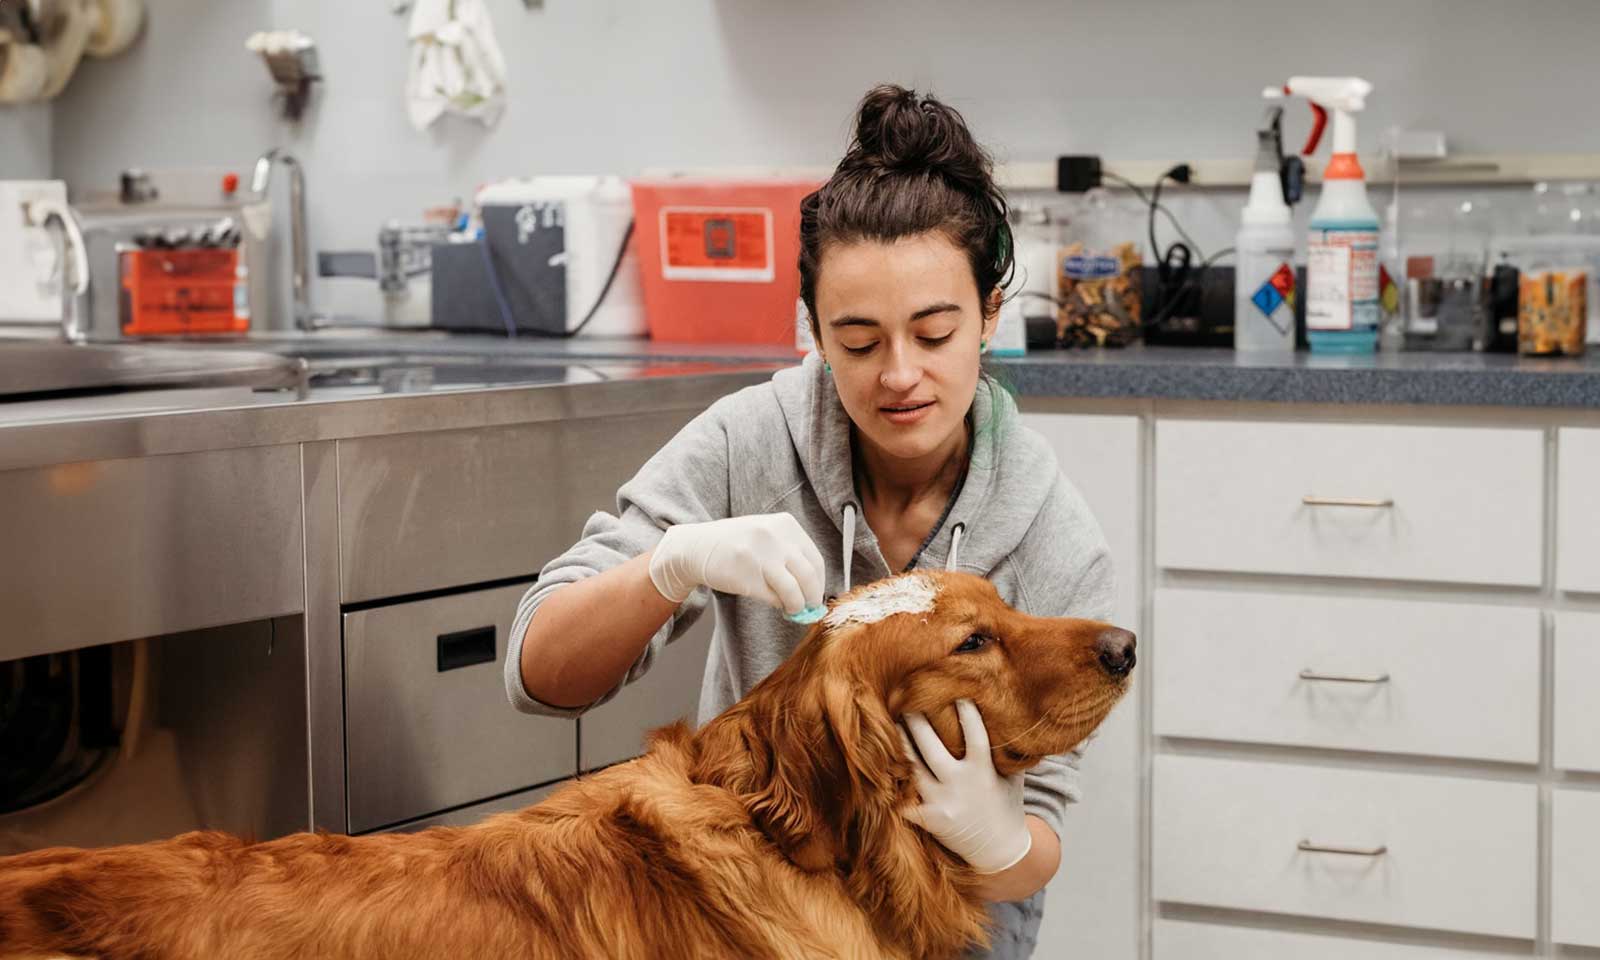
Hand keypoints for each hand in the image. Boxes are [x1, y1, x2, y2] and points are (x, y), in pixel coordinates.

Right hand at [648, 513, 825, 615]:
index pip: (815, 560)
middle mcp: (775, 537)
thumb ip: (790, 553)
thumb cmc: (736, 543)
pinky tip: (774, 602)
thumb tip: (814, 587)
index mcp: (785, 524)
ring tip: (792, 609)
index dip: (820, 582)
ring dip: (797, 605)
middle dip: (812, 597)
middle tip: (809, 607)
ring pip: (794, 591)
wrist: (696, 547)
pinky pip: (774, 598)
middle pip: (809, 576)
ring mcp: (761, 556)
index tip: (816, 594)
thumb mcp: (766, 534)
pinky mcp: (747, 576)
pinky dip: (778, 605)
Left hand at [900, 699, 1031, 874]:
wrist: (1000, 852)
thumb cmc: (1007, 808)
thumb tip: (1011, 719)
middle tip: (909, 699)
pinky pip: (904, 797)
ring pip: (913, 765)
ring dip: (902, 742)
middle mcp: (960, 784)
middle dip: (918, 721)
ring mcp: (941, 802)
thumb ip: (1007, 752)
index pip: (973, 734)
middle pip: (931, 745)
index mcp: (983, 771)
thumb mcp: (1014, 778)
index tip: (955, 692)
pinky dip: (894, 781)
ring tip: (894, 722)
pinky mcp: (929, 818)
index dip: (965, 711)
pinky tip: (884, 762)